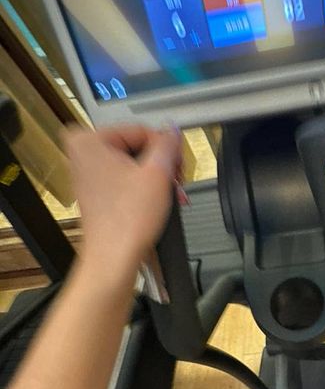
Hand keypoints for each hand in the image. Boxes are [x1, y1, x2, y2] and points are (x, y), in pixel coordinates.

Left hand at [63, 125, 181, 274]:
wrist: (114, 258)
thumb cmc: (127, 221)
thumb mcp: (158, 172)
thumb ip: (167, 144)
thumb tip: (172, 131)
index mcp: (88, 141)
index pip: (141, 130)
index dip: (164, 147)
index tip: (177, 162)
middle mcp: (82, 155)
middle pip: (137, 147)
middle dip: (162, 164)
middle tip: (177, 178)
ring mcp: (89, 176)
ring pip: (134, 164)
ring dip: (158, 177)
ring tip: (173, 193)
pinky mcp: (98, 194)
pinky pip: (126, 180)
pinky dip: (146, 187)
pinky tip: (162, 199)